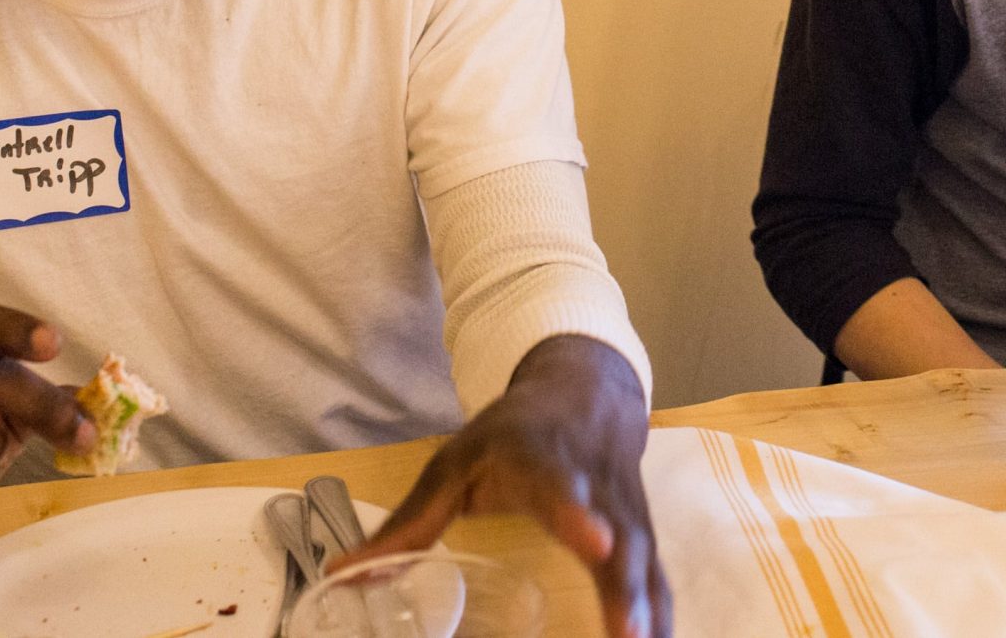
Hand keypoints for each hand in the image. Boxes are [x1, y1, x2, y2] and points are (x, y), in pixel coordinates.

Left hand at [350, 335, 667, 637]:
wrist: (585, 391)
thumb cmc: (511, 434)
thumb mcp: (454, 462)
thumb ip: (410, 522)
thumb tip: (343, 574)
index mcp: (541, 456)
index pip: (561, 484)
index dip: (577, 513)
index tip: (596, 544)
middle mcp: (595, 482)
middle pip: (617, 533)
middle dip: (624, 582)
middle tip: (627, 631)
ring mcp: (626, 508)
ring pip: (645, 559)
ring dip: (647, 609)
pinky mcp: (643, 532)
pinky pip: (657, 577)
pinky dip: (661, 615)